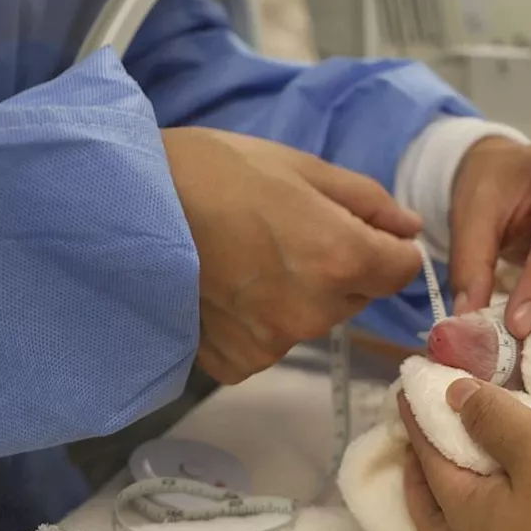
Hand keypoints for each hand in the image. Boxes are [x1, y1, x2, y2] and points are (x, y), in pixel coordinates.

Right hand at [163, 126, 422, 383]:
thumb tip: (408, 228)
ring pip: (313, 318)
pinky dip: (257, 320)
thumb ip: (366, 202)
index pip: (402, 271)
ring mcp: (274, 343)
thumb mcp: (299, 167)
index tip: (357, 228)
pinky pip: (269, 342)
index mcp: (340, 258)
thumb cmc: (211, 172)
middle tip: (284, 232)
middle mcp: (314, 312)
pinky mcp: (236, 362)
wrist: (122, 207)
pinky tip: (225, 286)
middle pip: (357, 295)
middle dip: (340, 267)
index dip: (386, 246)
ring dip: (299, 294)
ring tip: (247, 256)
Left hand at [400, 379, 530, 530]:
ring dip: (451, 493)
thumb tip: (452, 395)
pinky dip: (481, 506)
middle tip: (421, 439)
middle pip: (432, 512)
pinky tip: (503, 489)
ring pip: (461, 529)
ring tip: (460, 462)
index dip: (417, 420)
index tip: (407, 389)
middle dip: (420, 474)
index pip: (429, 459)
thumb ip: (491, 417)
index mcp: (468, 517)